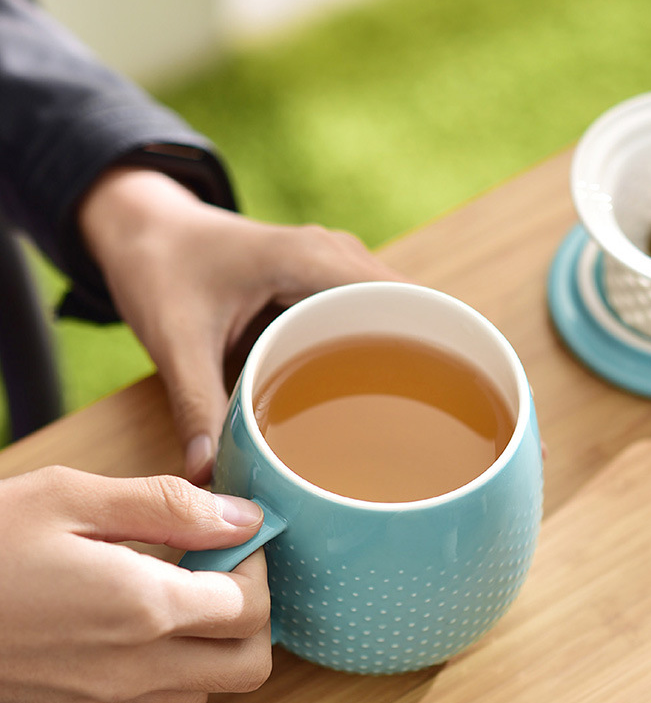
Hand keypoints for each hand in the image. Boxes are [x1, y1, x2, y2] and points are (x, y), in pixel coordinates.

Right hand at [0, 466, 271, 702]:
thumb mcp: (74, 497)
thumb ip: (170, 508)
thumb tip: (242, 516)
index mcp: (143, 607)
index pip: (252, 606)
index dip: (257, 564)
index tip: (234, 535)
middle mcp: (135, 668)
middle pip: (249, 664)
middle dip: (253, 611)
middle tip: (221, 566)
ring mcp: (108, 701)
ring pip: (210, 689)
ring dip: (217, 640)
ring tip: (180, 588)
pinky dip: (178, 665)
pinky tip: (143, 619)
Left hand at [78, 167, 408, 483]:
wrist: (144, 228)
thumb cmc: (158, 267)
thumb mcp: (174, 339)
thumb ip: (195, 405)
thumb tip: (212, 474)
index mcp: (308, 259)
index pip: (397, 297)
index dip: (433, 340)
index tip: (454, 392)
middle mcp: (332, 255)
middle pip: (407, 305)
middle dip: (428, 356)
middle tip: (438, 423)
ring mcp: (331, 265)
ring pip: (393, 309)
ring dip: (408, 351)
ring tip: (422, 413)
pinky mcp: (323, 281)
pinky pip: (369, 311)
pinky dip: (382, 344)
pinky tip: (381, 390)